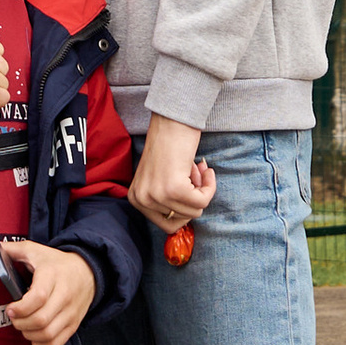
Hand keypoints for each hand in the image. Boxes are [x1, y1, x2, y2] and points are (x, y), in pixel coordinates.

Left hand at [1, 236, 96, 344]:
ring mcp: (71, 312)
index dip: (20, 308)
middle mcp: (65, 295)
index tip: (10, 308)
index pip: (38, 297)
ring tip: (23, 325)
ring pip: (47, 334)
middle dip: (20, 323)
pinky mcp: (74, 325)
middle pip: (41, 320)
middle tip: (14, 317)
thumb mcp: (33, 250)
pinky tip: (34, 335)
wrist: (87, 271)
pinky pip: (56, 344)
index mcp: (53, 275)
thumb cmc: (56, 263)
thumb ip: (7, 251)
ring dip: (29, 334)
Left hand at [127, 114, 214, 233]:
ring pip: (195, 211)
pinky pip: (203, 201)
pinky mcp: (173, 189)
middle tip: (191, 174)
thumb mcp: (159, 179)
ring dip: (201, 189)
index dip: (184, 208)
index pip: (167, 224)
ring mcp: (156, 195)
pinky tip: (203, 167)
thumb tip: (186, 220)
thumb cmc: (169, 145)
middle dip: (193, 199)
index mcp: (136, 199)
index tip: (187, 187)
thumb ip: (165, 201)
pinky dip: (209, 186)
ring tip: (194, 168)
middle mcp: (142, 200)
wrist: (172, 119)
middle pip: (182, 220)